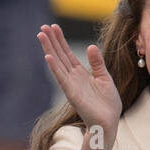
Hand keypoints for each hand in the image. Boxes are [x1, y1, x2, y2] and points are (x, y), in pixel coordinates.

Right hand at [37, 24, 121, 138]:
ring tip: (41, 35)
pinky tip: (48, 56)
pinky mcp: (72, 94)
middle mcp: (73, 78)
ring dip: (48, 49)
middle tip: (42, 26)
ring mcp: (71, 85)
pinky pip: (61, 78)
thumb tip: (90, 46)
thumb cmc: (108, 105)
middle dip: (51, 41)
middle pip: (60, 55)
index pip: (67, 54)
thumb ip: (97, 63)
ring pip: (57, 63)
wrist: (108, 123)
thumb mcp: (105, 79)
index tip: (54, 27)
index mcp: (81, 74)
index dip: (60, 40)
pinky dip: (55, 68)